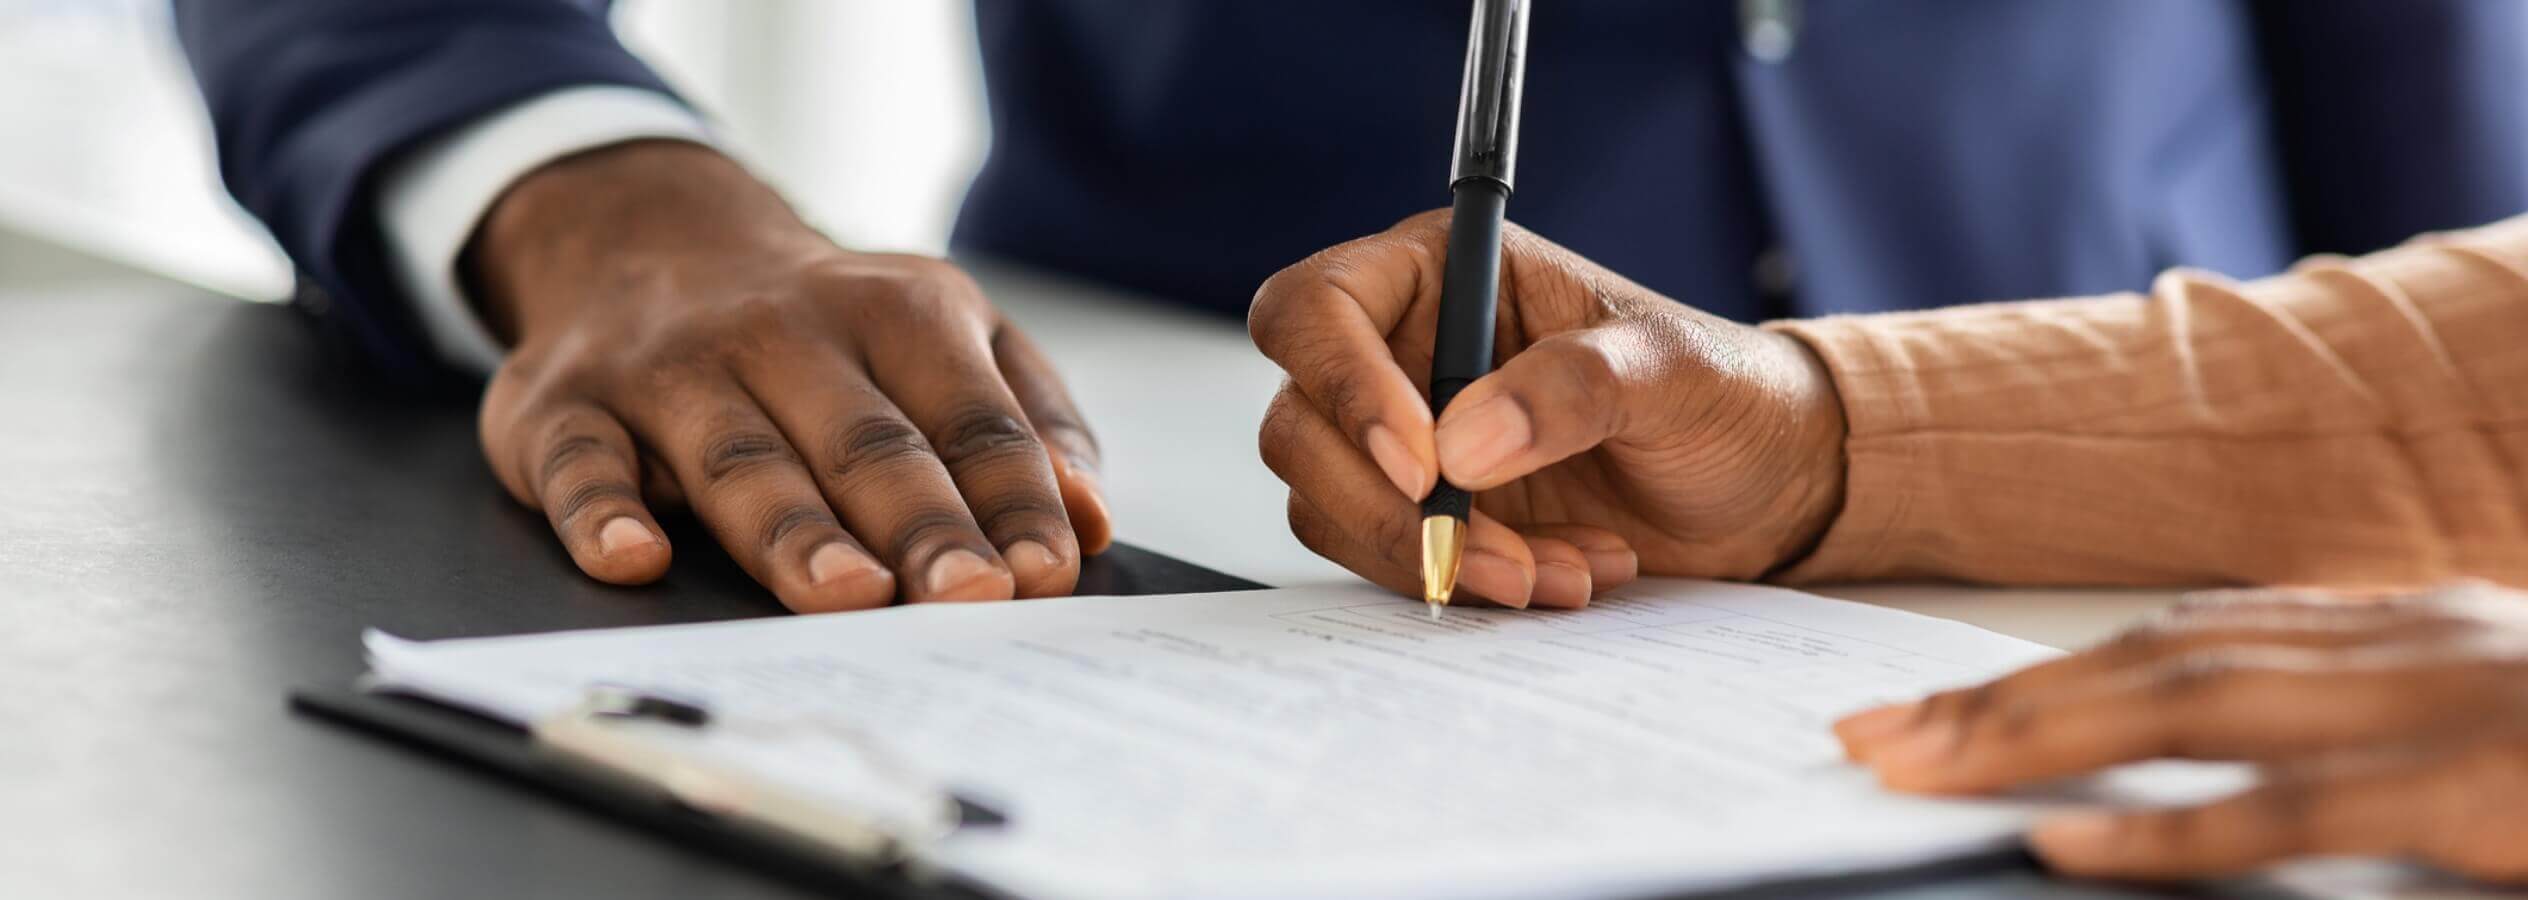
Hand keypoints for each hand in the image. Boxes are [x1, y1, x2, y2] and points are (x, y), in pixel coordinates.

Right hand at [469, 141, 1109, 611]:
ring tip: (847, 594)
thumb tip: (1089, 517)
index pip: (970, 416)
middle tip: (966, 596)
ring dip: (795, 530)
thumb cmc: (828, 331)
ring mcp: (672, 369)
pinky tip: (635, 558)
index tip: (1046, 571)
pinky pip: (583, 463)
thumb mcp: (947, 335)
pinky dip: (603, 512)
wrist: (645, 240)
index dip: (1012, 495)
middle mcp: (783, 332)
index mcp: (897, 311)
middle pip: (865, 442)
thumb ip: (1029, 419)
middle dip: (921, 523)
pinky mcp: (568, 407)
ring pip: (741, 460)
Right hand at [1248, 211, 1846, 608]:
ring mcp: (1403, 440)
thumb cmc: (1723, 394)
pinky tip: (1562, 573)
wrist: (1764, 484)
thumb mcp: (1670, 372)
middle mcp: (1400, 351)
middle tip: (1495, 552)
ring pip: (1332, 506)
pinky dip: (1465, 584)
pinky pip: (1387, 560)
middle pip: (1301, 426)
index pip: (1316, 308)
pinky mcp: (1424, 516)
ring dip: (1440, 557)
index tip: (1424, 463)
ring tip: (1560, 569)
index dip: (1341, 383)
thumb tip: (1462, 445)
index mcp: (1440, 273)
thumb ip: (1572, 388)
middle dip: (1390, 507)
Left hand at [1834, 583, 2527, 882]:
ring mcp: (2442, 708)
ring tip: (1917, 768)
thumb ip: (2373, 742)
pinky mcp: (2479, 791)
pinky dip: (2168, 827)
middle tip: (1874, 735)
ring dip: (2038, 734)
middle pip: (2159, 658)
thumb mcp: (2501, 737)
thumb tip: (2238, 777)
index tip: (1938, 704)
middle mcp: (2410, 645)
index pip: (2191, 639)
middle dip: (2004, 696)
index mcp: (2409, 633)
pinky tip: (2061, 840)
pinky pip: (2292, 810)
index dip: (2054, 669)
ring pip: (2195, 706)